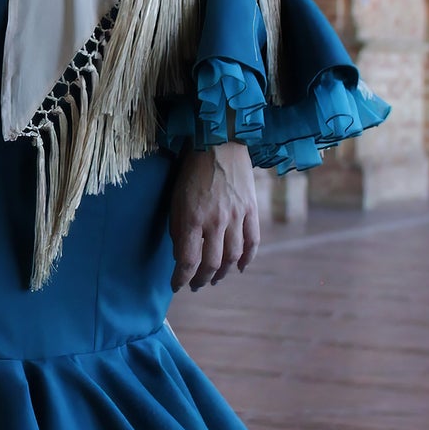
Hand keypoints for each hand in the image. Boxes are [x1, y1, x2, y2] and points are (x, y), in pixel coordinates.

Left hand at [169, 141, 258, 291]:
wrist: (218, 143)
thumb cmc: (190, 172)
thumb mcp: (175, 200)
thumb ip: (179, 229)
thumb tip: (182, 255)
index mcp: (192, 218)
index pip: (188, 260)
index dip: (181, 278)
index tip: (176, 285)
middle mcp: (216, 221)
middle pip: (211, 263)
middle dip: (202, 279)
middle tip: (196, 285)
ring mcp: (236, 216)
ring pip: (233, 256)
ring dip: (223, 273)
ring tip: (215, 279)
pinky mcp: (251, 210)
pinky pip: (253, 241)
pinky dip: (247, 259)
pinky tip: (240, 268)